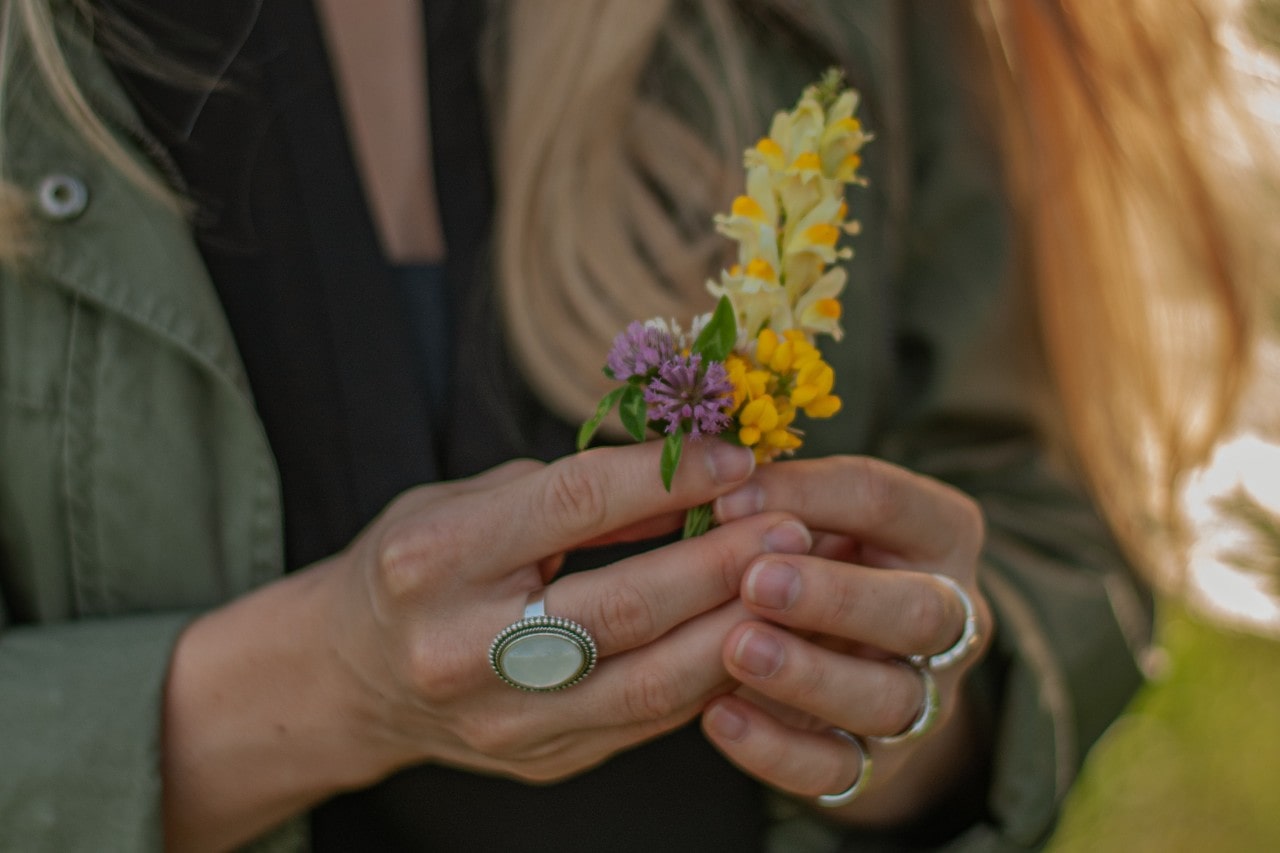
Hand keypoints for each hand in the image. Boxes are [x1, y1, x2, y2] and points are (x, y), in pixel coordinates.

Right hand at [164, 438, 815, 849]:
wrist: (352, 675)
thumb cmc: (418, 563)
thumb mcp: (474, 499)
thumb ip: (574, 491)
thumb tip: (690, 471)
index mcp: (432, 560)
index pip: (571, 506)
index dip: (666, 477)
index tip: (733, 454)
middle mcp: (459, 649)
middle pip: (623, 605)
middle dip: (722, 561)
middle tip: (790, 524)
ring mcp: (500, 720)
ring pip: (648, 681)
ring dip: (735, 627)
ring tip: (792, 582)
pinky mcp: (540, 762)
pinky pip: (647, 720)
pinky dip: (708, 674)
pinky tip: (751, 634)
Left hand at [699, 455, 992, 823]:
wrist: (840, 653)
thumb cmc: (812, 553)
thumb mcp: (806, 514)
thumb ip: (767, 500)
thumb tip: (703, 489)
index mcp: (938, 533)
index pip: (886, 502)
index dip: (807, 496)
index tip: (726, 499)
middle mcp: (951, 618)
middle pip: (918, 610)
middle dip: (835, 596)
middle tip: (756, 581)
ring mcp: (923, 698)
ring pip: (888, 698)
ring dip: (808, 674)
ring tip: (737, 649)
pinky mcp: (879, 765)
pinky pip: (838, 770)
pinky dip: (775, 748)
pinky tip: (718, 716)